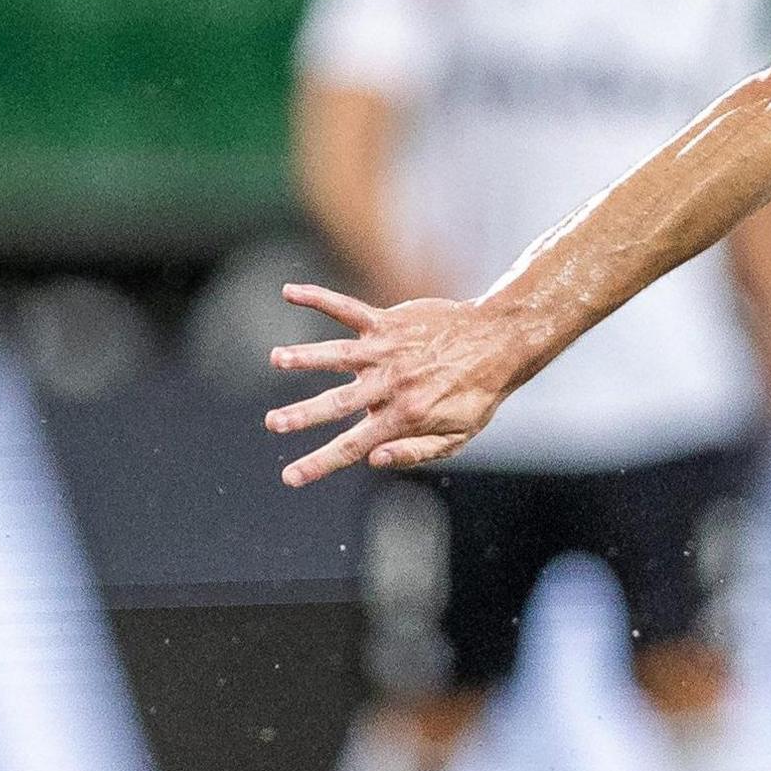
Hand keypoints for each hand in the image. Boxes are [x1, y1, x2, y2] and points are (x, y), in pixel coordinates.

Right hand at [261, 284, 540, 485]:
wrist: (499, 343)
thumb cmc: (475, 394)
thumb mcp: (457, 436)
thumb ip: (415, 451)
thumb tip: (372, 460)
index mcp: (404, 417)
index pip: (353, 446)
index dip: (320, 463)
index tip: (290, 478)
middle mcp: (391, 385)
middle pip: (338, 403)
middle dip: (302, 415)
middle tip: (272, 423)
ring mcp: (387, 351)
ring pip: (337, 355)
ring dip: (305, 357)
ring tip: (276, 358)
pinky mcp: (388, 323)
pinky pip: (347, 309)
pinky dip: (319, 299)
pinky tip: (290, 292)